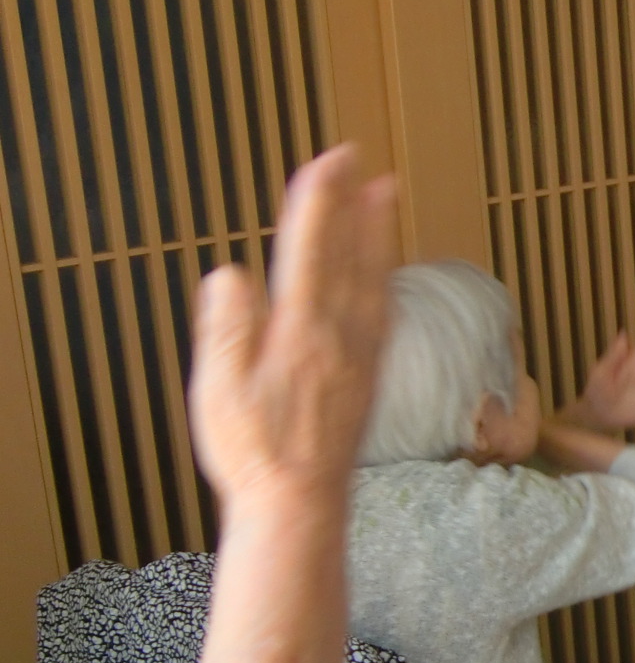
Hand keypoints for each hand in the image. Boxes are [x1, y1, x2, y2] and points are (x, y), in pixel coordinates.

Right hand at [188, 145, 397, 509]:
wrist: (300, 504)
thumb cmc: (253, 452)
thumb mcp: (219, 389)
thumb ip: (227, 327)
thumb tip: (231, 273)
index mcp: (299, 333)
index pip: (310, 251)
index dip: (319, 203)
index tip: (329, 161)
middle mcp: (338, 337)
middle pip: (347, 255)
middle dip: (351, 203)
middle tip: (360, 159)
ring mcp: (359, 356)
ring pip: (373, 279)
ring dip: (378, 234)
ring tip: (385, 195)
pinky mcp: (369, 377)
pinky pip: (382, 314)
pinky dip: (385, 281)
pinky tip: (387, 272)